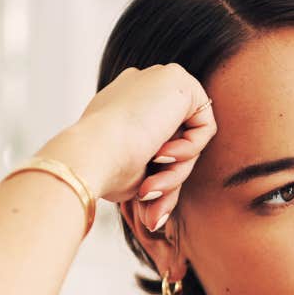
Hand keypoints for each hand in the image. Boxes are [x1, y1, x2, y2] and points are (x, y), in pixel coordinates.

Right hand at [35, 64, 216, 231]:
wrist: (89, 155)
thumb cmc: (101, 171)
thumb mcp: (132, 177)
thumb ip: (153, 180)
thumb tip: (158, 214)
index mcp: (121, 106)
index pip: (157, 143)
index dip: (158, 177)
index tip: (144, 204)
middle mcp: (139, 88)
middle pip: (176, 142)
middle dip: (169, 180)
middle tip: (152, 213)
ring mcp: (157, 81)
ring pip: (189, 138)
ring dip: (175, 171)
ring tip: (149, 186)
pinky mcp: (178, 80)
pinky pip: (204, 127)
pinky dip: (189, 151)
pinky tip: (162, 154)